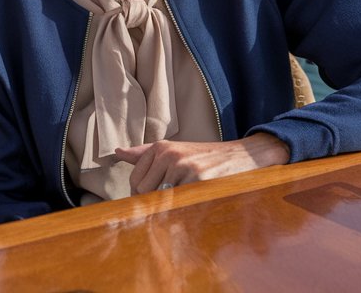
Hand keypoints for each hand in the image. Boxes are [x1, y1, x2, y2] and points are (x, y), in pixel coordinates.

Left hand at [114, 133, 290, 194]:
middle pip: (144, 193)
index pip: (134, 182)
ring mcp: (183, 167)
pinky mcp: (199, 180)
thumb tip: (117, 152)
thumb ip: (144, 153)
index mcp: (161, 147)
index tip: (154, 204)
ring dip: (170, 210)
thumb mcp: (175, 150)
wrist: (243, 156)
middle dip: (155, 205)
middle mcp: (169, 155)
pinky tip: (194, 206)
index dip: (141, 198)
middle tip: (173, 206)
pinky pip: (180, 205)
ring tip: (186, 204)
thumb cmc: (205, 157)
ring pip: (161, 201)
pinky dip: (184, 211)